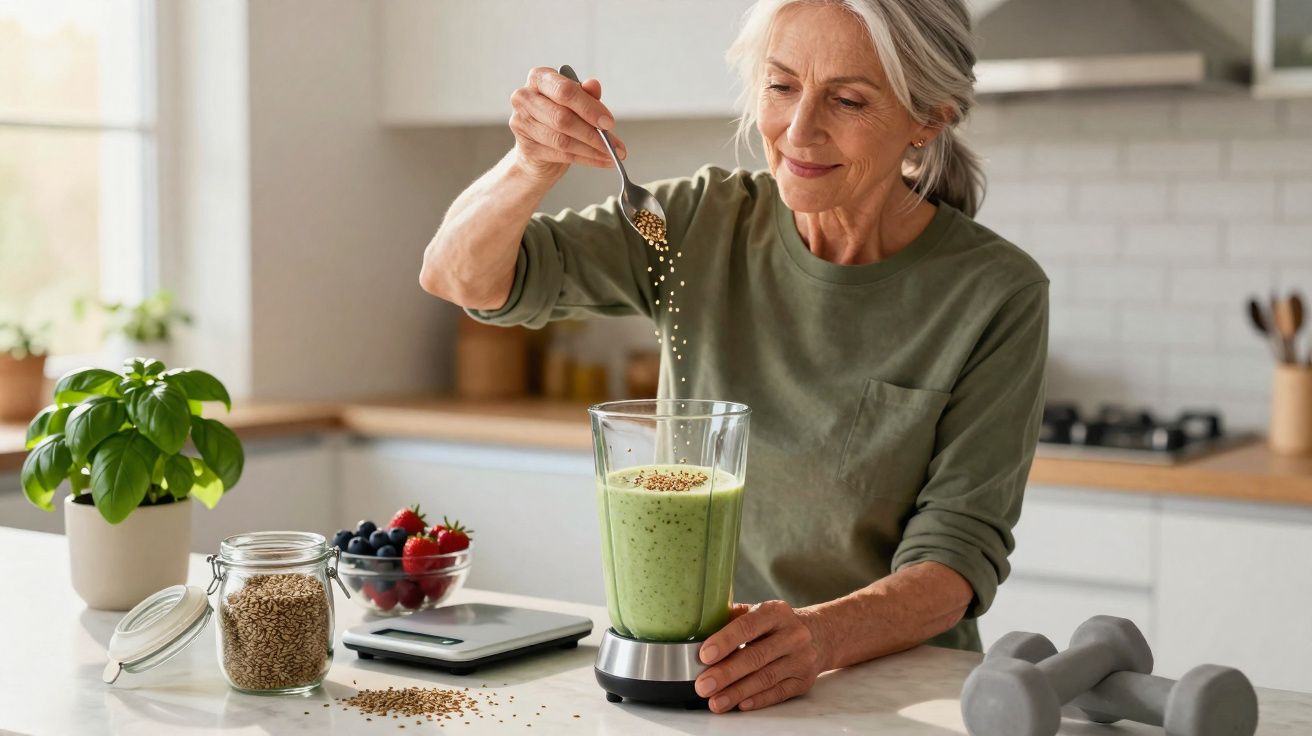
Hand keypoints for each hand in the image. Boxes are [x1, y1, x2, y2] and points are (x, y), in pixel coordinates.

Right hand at [508, 67, 626, 181]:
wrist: (538, 145)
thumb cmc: (558, 116)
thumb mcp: (575, 101)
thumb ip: (585, 93)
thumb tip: (594, 85)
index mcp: (539, 78)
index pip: (565, 91)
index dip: (589, 108)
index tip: (609, 122)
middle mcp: (525, 98)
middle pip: (562, 118)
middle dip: (593, 134)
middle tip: (614, 145)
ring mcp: (521, 123)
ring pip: (562, 140)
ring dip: (592, 150)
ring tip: (611, 154)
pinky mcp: (526, 147)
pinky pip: (561, 155)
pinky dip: (586, 159)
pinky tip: (601, 160)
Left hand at [695, 601, 827, 712]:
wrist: (820, 635)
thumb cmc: (777, 625)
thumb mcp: (759, 612)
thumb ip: (733, 618)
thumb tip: (700, 631)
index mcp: (776, 612)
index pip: (748, 626)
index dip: (725, 641)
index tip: (704, 656)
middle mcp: (792, 634)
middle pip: (756, 656)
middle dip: (726, 673)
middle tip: (703, 685)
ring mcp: (801, 659)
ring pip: (766, 678)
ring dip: (737, 692)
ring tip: (715, 701)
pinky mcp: (804, 681)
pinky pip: (778, 693)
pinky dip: (757, 700)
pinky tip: (740, 704)